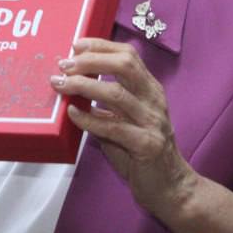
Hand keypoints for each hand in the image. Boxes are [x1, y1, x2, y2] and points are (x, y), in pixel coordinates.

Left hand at [49, 37, 197, 216]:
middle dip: (91, 61)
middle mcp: (154, 100)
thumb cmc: (142, 153)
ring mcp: (152, 122)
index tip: (76, 45)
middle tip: (65, 65)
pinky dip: (89, 118)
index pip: (128, 56)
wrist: (171, 187)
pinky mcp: (147, 145)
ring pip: (116, 94)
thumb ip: (105, 104)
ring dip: (84, 86)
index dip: (101, 46)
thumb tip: (71, 84)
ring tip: (62, 85)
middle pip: (124, 66)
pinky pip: (113, 127)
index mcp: (150, 89)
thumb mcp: (126, 120)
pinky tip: (73, 114)